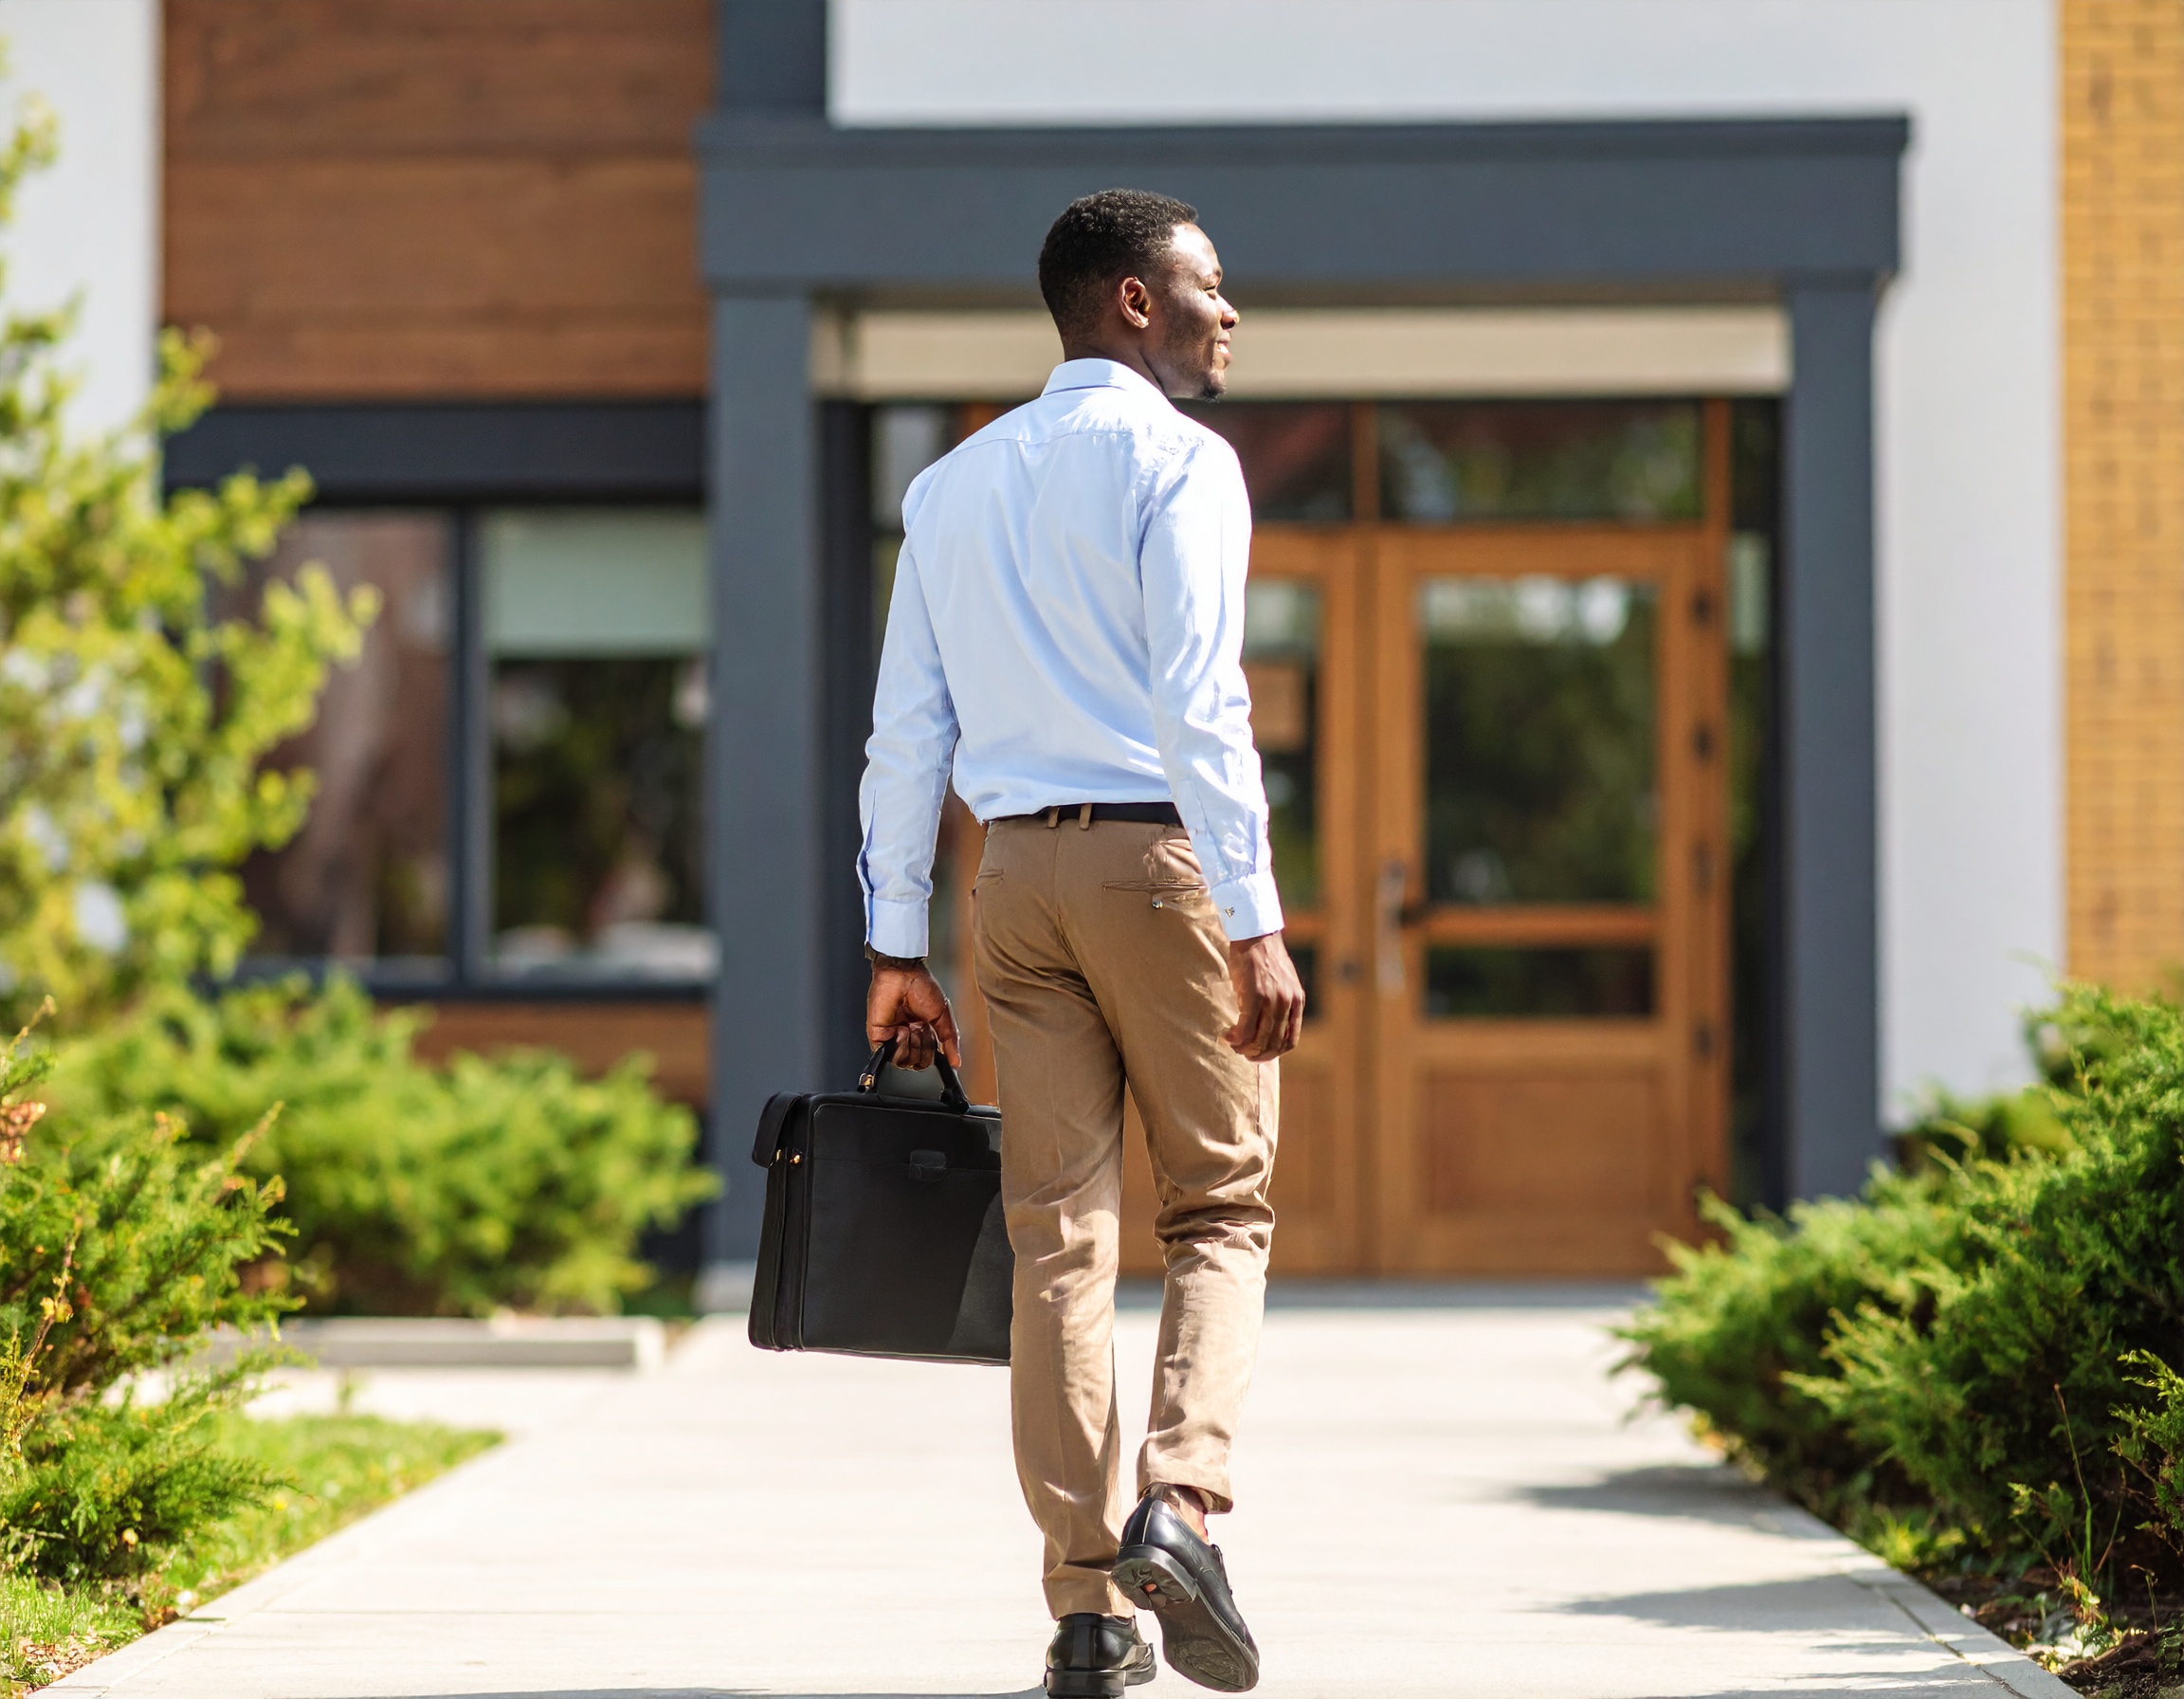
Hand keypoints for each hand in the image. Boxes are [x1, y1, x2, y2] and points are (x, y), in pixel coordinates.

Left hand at [866, 962, 961, 1070]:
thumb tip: (956, 1061)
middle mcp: (907, 1034)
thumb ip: (949, 1041)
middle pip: (915, 1061)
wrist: (903, 975)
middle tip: (921, 1031)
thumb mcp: (943, 1016)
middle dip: (921, 1049)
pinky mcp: (878, 1035)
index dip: (932, 1051)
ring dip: (910, 1046)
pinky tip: (901, 1030)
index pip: (927, 1056)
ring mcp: (891, 1035)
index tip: (933, 1038)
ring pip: (902, 1062)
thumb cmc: (922, 986)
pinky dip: (898, 1046)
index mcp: (922, 1029)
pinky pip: (887, 1055)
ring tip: (910, 1028)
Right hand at [1224, 933, 1304, 1061]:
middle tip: (1243, 1053)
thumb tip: (1267, 1025)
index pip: (1290, 1040)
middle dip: (1257, 1054)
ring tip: (1233, 1045)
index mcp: (1296, 1001)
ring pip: (1260, 1039)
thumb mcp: (1281, 982)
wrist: (1255, 935)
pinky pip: (1246, 1028)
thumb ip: (1279, 1002)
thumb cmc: (1263, 958)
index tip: (1259, 1053)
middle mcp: (1288, 1003)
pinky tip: (1228, 1036)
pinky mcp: (1255, 995)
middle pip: (1274, 1044)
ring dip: (1245, 1048)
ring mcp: (1272, 1000)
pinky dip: (1236, 1038)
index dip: (1274, 1052)